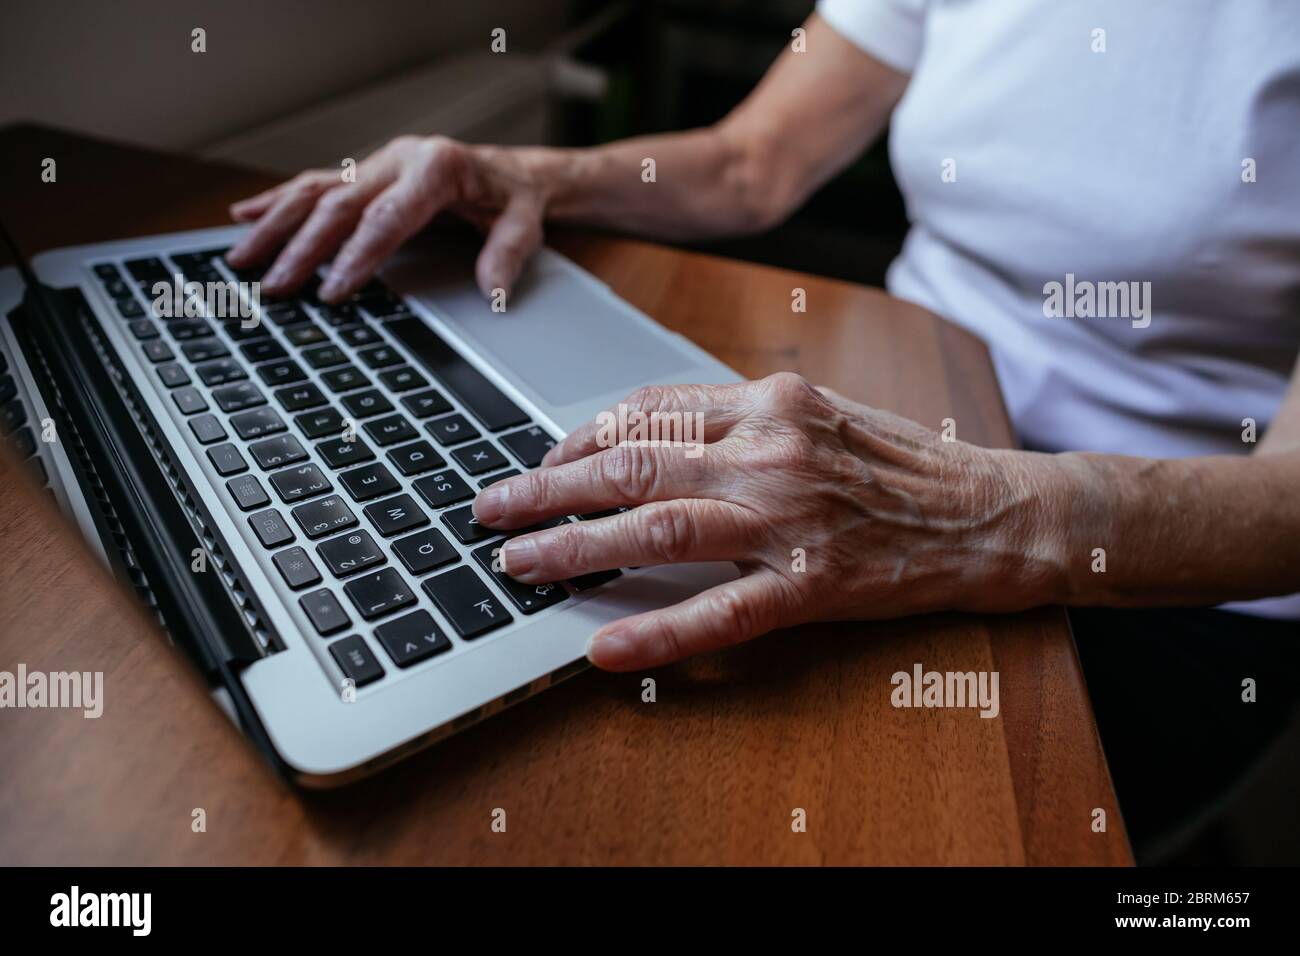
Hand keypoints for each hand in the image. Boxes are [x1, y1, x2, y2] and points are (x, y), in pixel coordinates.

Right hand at [225, 136, 552, 301]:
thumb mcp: (525, 224)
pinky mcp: (364, 174)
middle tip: (277, 287)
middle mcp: (398, 160)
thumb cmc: (513, 198)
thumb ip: (506, 254)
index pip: (387, 216)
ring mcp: (376, 165)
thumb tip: (492, 291)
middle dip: (303, 249)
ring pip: (314, 192)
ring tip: (242, 259)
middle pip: (339, 205)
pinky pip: (314, 185)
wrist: (511, 171)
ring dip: (275, 225)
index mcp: (436, 168)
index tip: (333, 289)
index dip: (357, 254)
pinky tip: (243, 216)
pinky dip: (277, 202)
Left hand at [472, 373, 1066, 670]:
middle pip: (631, 463)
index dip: (576, 439)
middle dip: (546, 488)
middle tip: (489, 509)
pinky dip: (657, 630)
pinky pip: (721, 611)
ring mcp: (791, 516)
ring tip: (518, 564)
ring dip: (574, 547)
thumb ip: (734, 420)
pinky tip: (606, 648)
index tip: (539, 461)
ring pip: (658, 526)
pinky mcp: (814, 582)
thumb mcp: (815, 414)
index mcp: (767, 399)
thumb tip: (644, 434)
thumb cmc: (901, 462)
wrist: (993, 510)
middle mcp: (771, 447)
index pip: (644, 410)